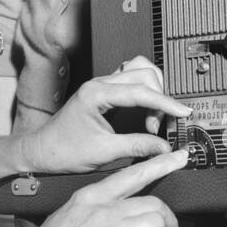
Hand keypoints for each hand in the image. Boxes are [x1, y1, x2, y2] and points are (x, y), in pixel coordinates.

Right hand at [14, 148, 187, 226]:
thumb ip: (93, 212)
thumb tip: (117, 217)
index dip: (161, 164)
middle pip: (153, 202)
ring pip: (157, 222)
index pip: (132, 174)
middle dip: (167, 219)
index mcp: (88, 197)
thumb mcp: (64, 218)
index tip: (179, 158)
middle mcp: (102, 210)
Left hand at [15, 56, 191, 173]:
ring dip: (153, 93)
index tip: (183, 113)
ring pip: (139, 73)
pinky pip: (132, 82)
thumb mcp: (105, 153)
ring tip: (152, 120)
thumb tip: (164, 147)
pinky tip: (146, 113)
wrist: (43, 151)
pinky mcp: (104, 92)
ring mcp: (101, 85)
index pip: (140, 91)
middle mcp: (99, 84)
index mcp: (96, 94)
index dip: (165, 102)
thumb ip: (137, 147)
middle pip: (143, 74)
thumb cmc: (64, 150)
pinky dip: (145, 94)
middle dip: (160, 98)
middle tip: (159, 126)